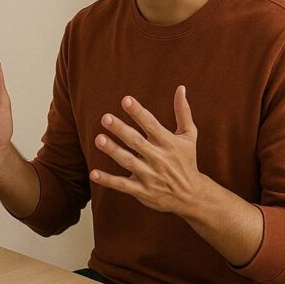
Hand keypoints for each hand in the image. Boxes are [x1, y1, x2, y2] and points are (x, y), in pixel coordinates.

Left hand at [88, 86, 209, 215]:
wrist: (191, 195)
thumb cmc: (187, 160)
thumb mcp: (189, 136)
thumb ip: (183, 112)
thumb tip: (181, 88)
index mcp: (169, 143)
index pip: (152, 125)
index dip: (138, 112)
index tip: (125, 100)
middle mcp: (159, 159)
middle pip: (137, 142)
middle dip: (121, 130)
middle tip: (106, 118)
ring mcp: (149, 176)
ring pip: (128, 162)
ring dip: (113, 151)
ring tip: (99, 139)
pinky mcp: (142, 191)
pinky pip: (122, 185)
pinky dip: (108, 181)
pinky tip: (93, 173)